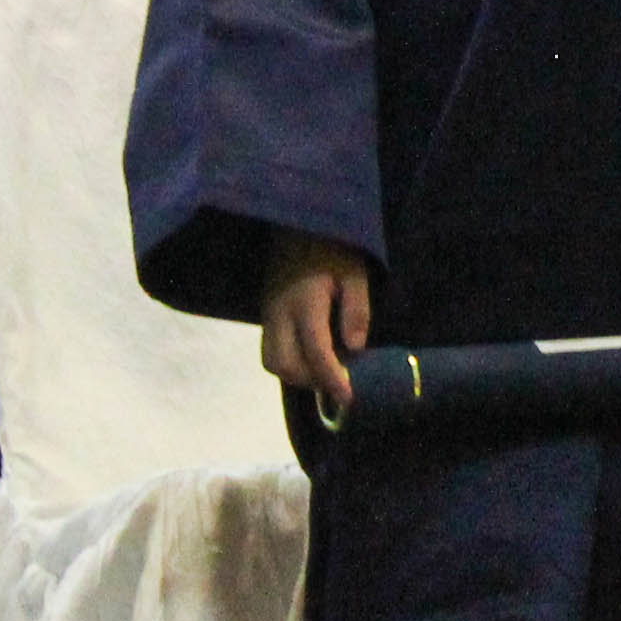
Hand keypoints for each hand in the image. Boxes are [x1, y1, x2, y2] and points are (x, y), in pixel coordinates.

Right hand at [260, 233, 372, 410]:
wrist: (298, 222)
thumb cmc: (334, 246)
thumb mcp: (356, 273)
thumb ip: (356, 311)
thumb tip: (355, 351)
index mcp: (305, 302)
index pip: (315, 352)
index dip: (331, 379)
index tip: (348, 398)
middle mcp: (278, 313)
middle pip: (283, 365)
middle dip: (311, 382)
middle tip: (338, 384)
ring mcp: (267, 313)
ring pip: (270, 361)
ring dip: (296, 375)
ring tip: (324, 372)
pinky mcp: (264, 312)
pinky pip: (268, 349)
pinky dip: (287, 362)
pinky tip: (309, 357)